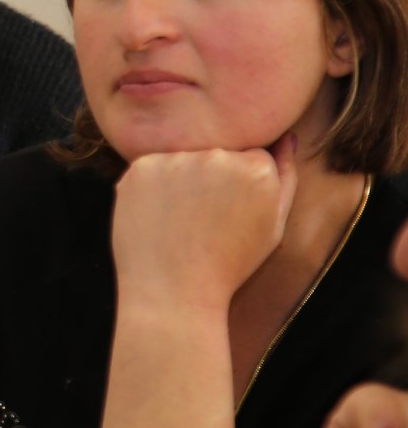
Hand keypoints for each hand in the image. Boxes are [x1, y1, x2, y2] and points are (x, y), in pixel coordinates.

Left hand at [110, 137, 295, 313]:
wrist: (173, 291)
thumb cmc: (230, 263)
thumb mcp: (273, 226)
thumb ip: (286, 176)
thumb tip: (287, 136)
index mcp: (257, 168)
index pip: (253, 155)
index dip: (243, 186)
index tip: (234, 212)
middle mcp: (216, 156)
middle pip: (217, 152)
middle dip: (214, 178)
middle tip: (206, 221)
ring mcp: (174, 159)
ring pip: (182, 158)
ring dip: (182, 179)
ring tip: (182, 222)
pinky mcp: (139, 168)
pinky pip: (151, 167)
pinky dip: (153, 187)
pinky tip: (159, 218)